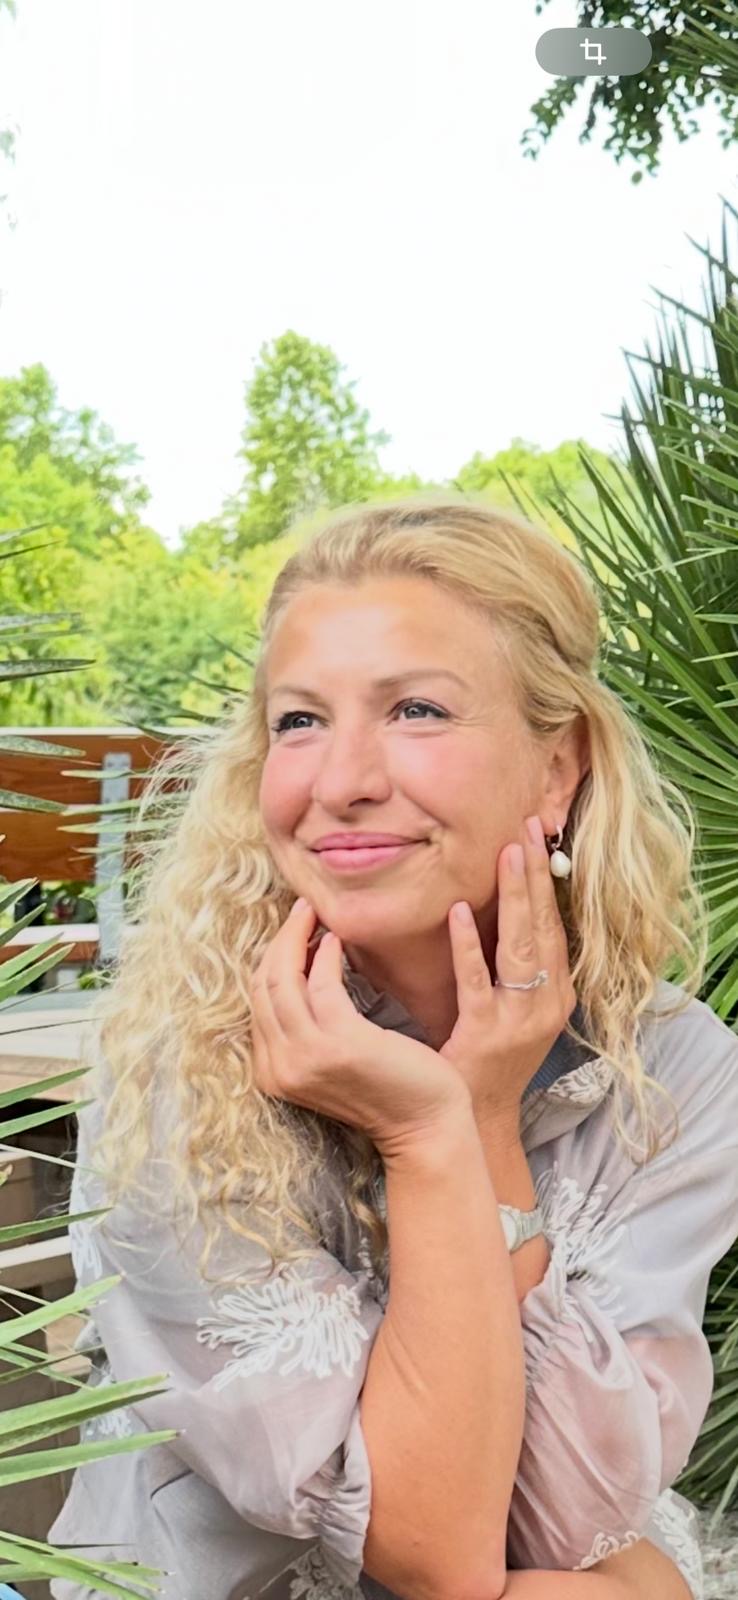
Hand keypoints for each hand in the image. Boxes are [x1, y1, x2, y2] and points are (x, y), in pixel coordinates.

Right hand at [247, 899, 469, 1159]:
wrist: (425, 1127)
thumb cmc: (387, 1087)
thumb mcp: (331, 1058)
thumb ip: (308, 1024)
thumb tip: (303, 963)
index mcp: (272, 1074)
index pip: (256, 1001)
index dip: (272, 959)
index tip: (294, 930)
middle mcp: (280, 1068)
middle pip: (262, 985)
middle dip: (280, 941)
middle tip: (302, 910)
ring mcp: (306, 1058)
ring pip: (282, 979)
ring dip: (297, 938)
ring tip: (315, 914)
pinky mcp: (340, 1044)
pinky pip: (321, 984)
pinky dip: (326, 956)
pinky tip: (338, 941)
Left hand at [438, 816, 576, 1125]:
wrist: (477, 1119)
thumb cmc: (489, 1059)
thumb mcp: (516, 1008)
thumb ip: (515, 964)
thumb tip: (503, 906)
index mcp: (556, 993)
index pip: (555, 925)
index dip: (546, 882)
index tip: (537, 838)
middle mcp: (546, 1003)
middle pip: (543, 927)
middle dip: (535, 875)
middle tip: (524, 828)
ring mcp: (518, 1019)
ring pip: (520, 946)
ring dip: (514, 896)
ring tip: (506, 853)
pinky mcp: (485, 1033)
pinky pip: (476, 979)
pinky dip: (469, 943)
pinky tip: (460, 911)